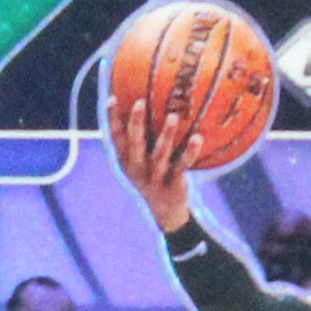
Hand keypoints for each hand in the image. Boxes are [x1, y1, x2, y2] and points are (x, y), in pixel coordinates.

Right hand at [107, 94, 202, 234]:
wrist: (165, 211)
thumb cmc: (151, 175)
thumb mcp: (138, 161)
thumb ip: (136, 139)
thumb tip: (140, 105)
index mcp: (126, 161)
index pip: (116, 138)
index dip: (113, 119)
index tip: (113, 98)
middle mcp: (138, 168)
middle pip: (135, 143)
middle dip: (136, 123)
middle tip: (140, 102)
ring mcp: (156, 175)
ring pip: (160, 153)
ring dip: (167, 135)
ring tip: (173, 116)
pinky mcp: (174, 181)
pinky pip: (182, 165)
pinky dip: (190, 151)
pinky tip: (197, 138)